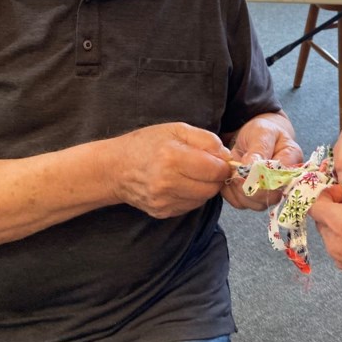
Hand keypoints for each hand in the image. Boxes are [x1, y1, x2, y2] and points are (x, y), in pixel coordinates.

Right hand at [108, 122, 232, 217]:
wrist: (115, 168)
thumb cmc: (146, 144)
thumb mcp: (176, 130)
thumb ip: (206, 140)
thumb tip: (226, 156)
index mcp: (172, 158)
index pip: (215, 170)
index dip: (222, 164)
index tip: (218, 159)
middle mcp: (167, 183)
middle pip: (212, 187)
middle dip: (216, 177)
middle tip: (207, 166)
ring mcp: (164, 201)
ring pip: (203, 199)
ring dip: (205, 187)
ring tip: (192, 174)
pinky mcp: (162, 212)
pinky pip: (191, 206)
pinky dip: (192, 195)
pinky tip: (182, 184)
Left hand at [221, 112, 302, 210]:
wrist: (254, 138)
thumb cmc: (263, 132)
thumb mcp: (262, 132)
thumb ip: (260, 148)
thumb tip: (252, 165)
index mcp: (293, 162)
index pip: (282, 178)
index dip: (262, 178)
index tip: (244, 168)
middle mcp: (285, 182)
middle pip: (271, 197)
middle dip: (249, 187)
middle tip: (236, 173)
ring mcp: (271, 193)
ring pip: (255, 204)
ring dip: (238, 191)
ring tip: (232, 173)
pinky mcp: (255, 199)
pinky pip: (241, 204)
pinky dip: (231, 193)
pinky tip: (230, 178)